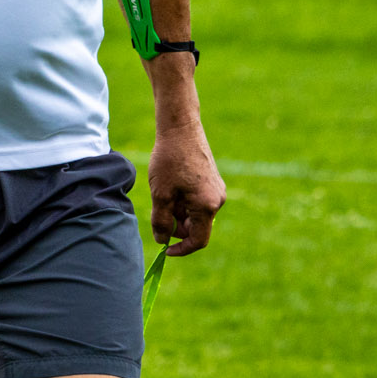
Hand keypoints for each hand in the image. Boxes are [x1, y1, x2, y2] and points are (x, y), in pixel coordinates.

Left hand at [148, 119, 224, 255]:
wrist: (180, 128)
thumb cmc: (169, 159)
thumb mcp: (160, 193)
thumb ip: (161, 221)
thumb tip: (162, 241)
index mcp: (208, 206)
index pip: (198, 240)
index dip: (181, 249)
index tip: (165, 249)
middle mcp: (218, 200)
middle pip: (196, 227)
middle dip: (176, 226)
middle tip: (158, 211)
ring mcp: (217, 190)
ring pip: (196, 213)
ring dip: (178, 212)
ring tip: (163, 192)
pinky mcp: (212, 181)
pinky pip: (198, 201)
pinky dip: (183, 201)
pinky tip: (171, 184)